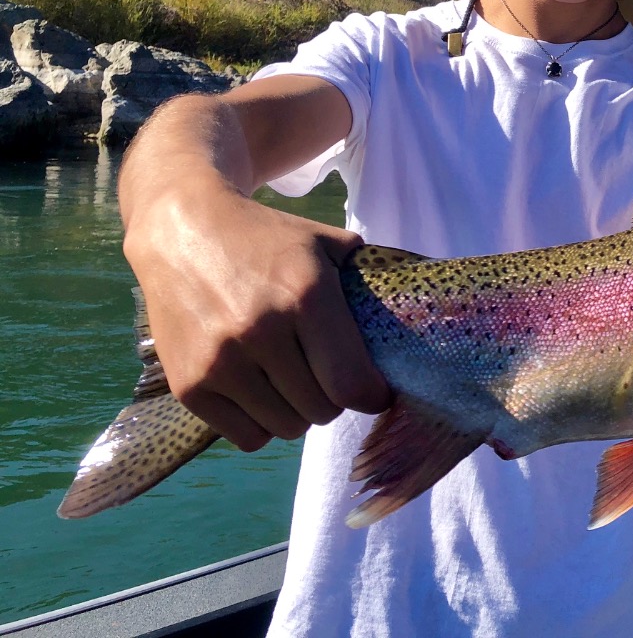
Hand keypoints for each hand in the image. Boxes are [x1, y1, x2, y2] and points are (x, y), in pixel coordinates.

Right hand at [124, 189, 390, 450]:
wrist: (182, 230)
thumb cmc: (266, 240)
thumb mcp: (325, 243)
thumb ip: (367, 281)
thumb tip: (417, 316)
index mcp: (306, 296)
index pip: (352, 384)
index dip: (372, 396)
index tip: (374, 392)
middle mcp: (261, 331)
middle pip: (322, 410)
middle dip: (333, 398)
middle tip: (326, 375)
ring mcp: (220, 361)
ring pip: (286, 428)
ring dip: (297, 412)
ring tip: (292, 380)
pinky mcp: (189, 385)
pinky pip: (246, 436)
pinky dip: (261, 423)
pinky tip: (260, 390)